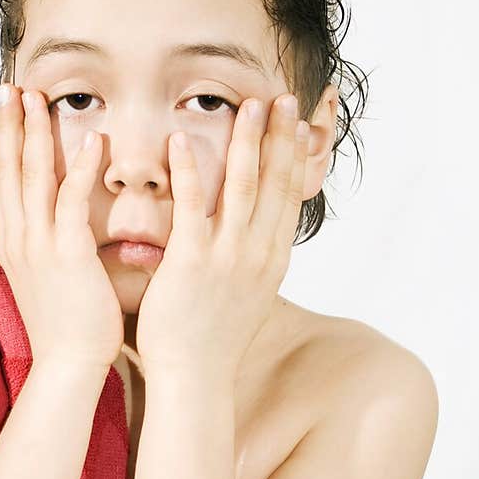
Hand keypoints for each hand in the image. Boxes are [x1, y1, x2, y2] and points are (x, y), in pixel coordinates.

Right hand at [0, 84, 124, 372]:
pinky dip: (79, 169)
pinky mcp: (66, 256)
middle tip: (9, 88)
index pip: (3, 182)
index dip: (2, 143)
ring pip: (33, 178)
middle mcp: (19, 239)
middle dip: (8, 126)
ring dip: (35, 134)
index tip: (5, 110)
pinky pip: (70, 202)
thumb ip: (47, 249)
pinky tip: (92, 140)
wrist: (67, 366)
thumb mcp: (46, 281)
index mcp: (14, 244)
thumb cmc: (66, 328)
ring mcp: (38, 247)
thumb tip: (52, 230)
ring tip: (38, 98)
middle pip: (8, 170)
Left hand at [135, 93, 309, 378]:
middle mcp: (258, 254)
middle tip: (283, 97)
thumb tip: (246, 243)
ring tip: (247, 104)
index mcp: (271, 261)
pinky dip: (190, 170)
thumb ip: (245, 264)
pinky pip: (193, 207)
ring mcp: (229, 258)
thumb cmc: (210, 343)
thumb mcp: (242, 297)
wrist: (194, 381)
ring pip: (244, 186)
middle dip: (281, 136)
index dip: (296, 157)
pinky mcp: (194, 263)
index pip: (290, 198)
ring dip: (247, 141)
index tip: (299, 122)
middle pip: (277, 182)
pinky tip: (179, 140)